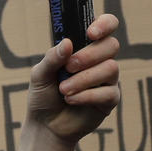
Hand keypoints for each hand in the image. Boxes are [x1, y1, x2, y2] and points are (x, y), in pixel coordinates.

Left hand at [25, 13, 120, 145]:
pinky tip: (71, 100)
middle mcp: (100, 60)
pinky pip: (108, 92)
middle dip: (88, 56)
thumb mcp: (40, 75)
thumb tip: (68, 42)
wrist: (45, 125)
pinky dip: (86, 96)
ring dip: (84, 79)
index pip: (107, 25)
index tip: (90, 33)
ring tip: (64, 90)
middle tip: (68, 68)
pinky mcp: (110, 99)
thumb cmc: (43, 96)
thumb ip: (52, 58)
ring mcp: (107, 79)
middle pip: (111, 45)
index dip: (104, 25)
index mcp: (85, 47)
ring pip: (111, 68)